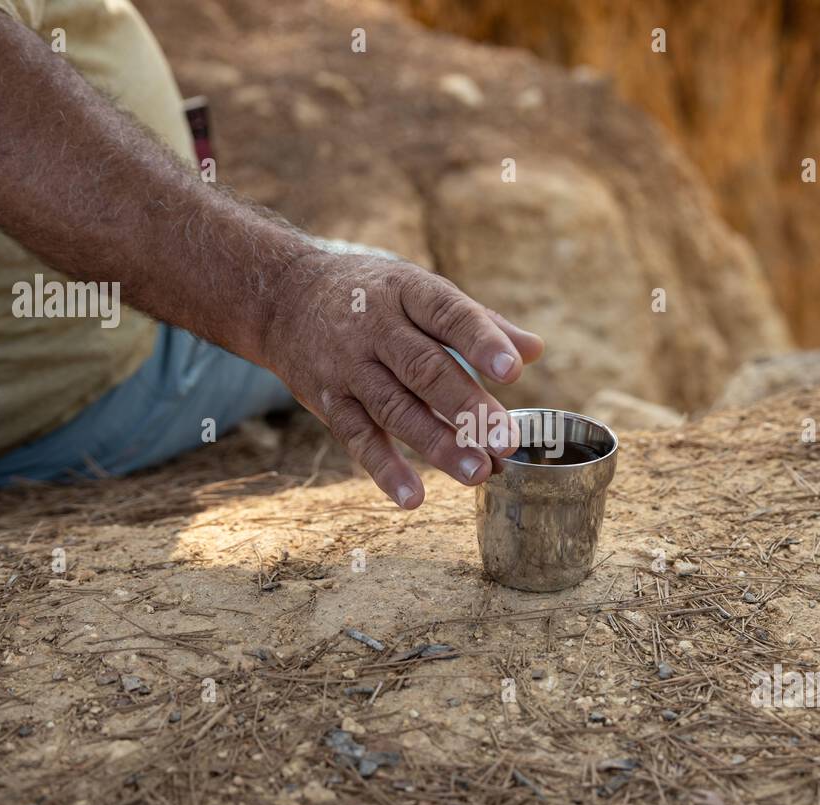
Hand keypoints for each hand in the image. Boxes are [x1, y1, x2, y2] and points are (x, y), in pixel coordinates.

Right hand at [264, 252, 544, 507]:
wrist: (284, 297)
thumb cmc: (373, 296)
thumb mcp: (420, 291)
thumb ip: (480, 323)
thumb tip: (534, 350)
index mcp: (407, 292)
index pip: (448, 314)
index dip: (481, 342)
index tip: (514, 371)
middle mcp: (376, 328)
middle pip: (424, 369)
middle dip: (466, 407)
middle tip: (505, 441)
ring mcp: (349, 367)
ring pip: (394, 409)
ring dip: (436, 445)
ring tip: (478, 474)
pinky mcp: (328, 400)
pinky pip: (357, 437)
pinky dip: (384, 469)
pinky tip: (413, 498)